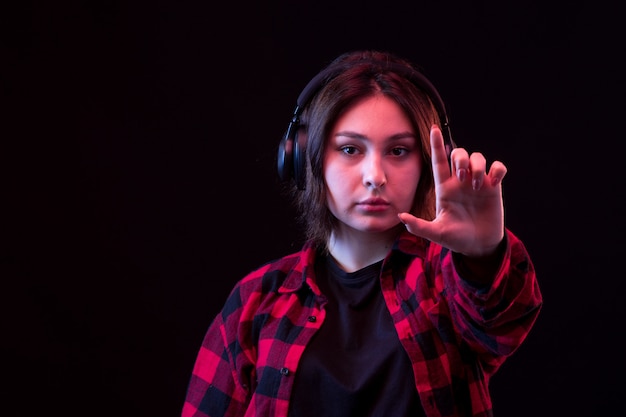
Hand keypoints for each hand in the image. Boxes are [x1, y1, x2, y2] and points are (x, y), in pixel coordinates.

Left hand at [398, 125, 506, 256]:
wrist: (478, 246)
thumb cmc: (456, 238)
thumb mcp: (436, 233)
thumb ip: (419, 226)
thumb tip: (401, 216)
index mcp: (444, 188)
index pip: (439, 161)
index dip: (436, 144)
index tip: (433, 128)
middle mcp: (460, 182)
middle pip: (458, 153)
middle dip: (461, 158)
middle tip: (462, 177)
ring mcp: (477, 183)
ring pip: (478, 157)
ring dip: (477, 166)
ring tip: (477, 186)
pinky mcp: (494, 187)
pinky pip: (498, 167)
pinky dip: (497, 169)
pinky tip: (494, 181)